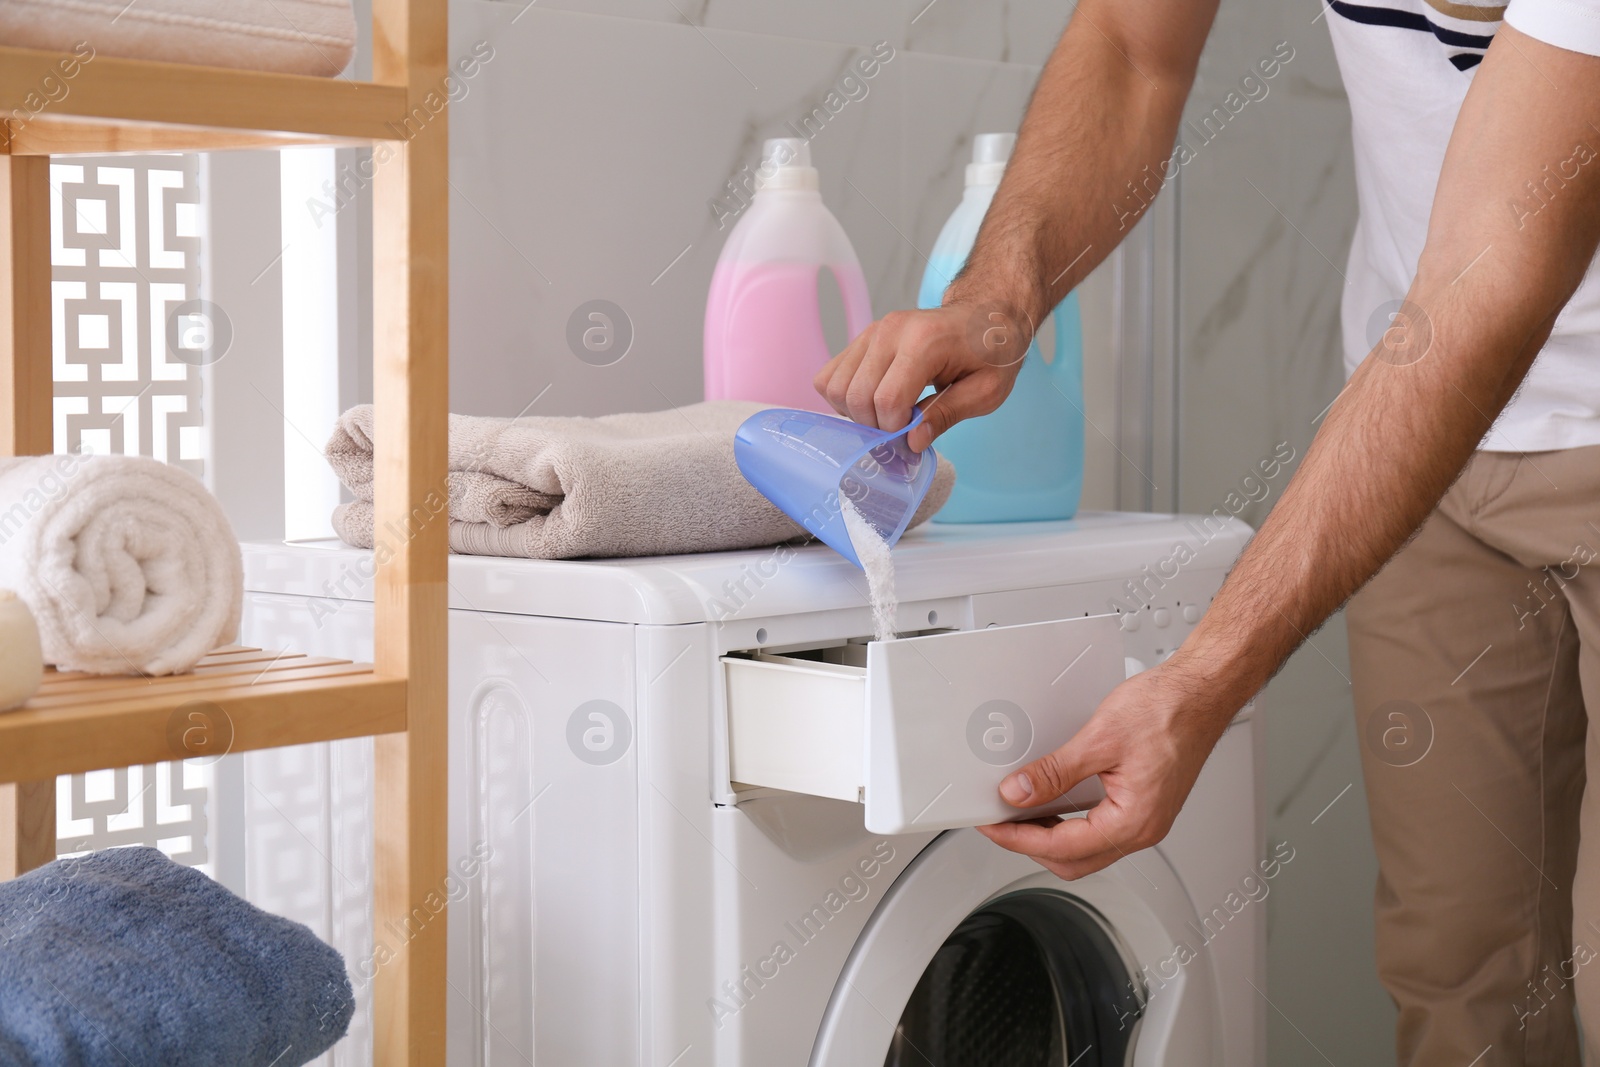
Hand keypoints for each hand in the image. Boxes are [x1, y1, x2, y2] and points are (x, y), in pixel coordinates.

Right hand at [813, 302, 1033, 452]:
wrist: (985, 315)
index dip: (896, 430)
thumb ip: (947, 415)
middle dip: (875, 426)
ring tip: (887, 415)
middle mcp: (890, 331)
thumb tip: (911, 442)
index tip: (915, 436)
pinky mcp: (862, 339)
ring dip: (856, 414)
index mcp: (924, 341)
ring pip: (835, 388)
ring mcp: (871, 332)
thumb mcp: (987, 391)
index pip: (888, 400)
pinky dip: (843, 399)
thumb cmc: (991, 353)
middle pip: (857, 396)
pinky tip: (872, 402)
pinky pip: (829, 377)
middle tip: (902, 430)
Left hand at [976, 656, 1239, 880]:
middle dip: (1030, 844)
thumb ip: (1055, 772)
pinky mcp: (1143, 806)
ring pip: (1086, 848)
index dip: (1018, 838)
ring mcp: (1145, 820)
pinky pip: (1098, 830)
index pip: (1062, 847)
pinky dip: (1069, 822)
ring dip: (1049, 835)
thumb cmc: (1169, 710)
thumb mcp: (1100, 738)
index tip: (992, 826)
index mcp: (1134, 821)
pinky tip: (1051, 803)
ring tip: (1018, 812)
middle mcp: (1143, 829)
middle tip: (999, 822)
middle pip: (1073, 860)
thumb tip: (1020, 793)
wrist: (1201, 693)